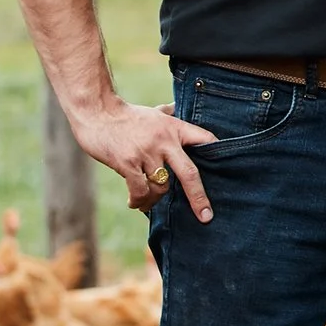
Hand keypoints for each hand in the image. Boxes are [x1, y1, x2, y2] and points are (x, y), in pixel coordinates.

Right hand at [71, 100, 218, 221]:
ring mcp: (146, 152)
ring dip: (155, 200)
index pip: (204, 139)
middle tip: (206, 216)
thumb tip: (177, 108)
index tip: (229, 171)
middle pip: (189, 173)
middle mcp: (164, 141)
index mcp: (174, 127)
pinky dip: (139, 201)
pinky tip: (135, 204)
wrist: (96, 111)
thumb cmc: (125, 115)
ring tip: (147, 203)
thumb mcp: (153, 113)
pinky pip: (140, 190)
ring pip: (161, 187)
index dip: (217, 153)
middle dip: (199, 197)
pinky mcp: (127, 162)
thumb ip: (167, 114)